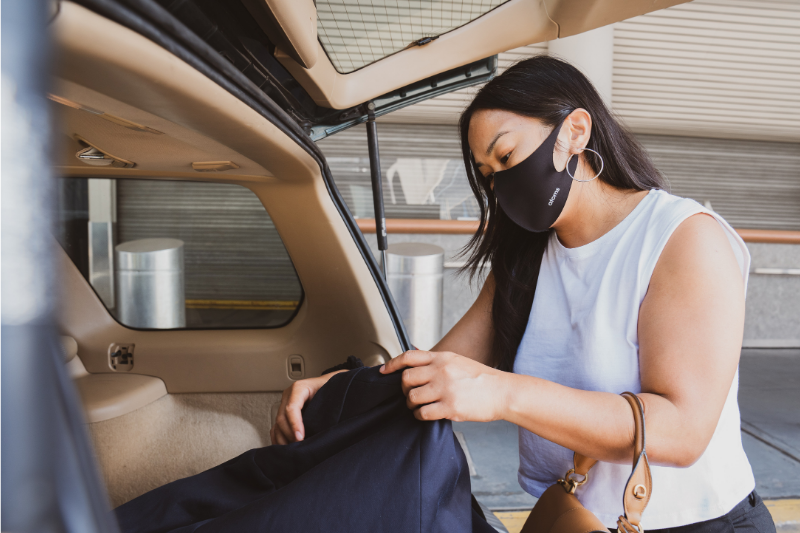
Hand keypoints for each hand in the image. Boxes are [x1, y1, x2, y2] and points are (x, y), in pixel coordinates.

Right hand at [270, 372, 341, 444]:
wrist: (331, 384)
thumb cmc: (332, 388)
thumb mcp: (331, 392)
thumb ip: (327, 405)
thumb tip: (326, 424)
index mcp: (300, 388)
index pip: (291, 407)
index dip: (294, 424)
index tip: (300, 437)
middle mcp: (289, 395)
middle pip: (282, 418)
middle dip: (290, 434)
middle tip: (300, 446)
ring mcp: (284, 404)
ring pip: (277, 425)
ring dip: (284, 439)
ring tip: (294, 449)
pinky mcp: (284, 413)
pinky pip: (276, 428)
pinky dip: (279, 438)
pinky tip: (286, 447)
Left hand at [380, 350, 507, 422]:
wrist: (502, 392)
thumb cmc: (481, 379)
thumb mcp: (458, 361)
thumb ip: (437, 362)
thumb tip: (416, 364)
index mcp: (442, 358)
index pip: (409, 357)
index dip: (392, 364)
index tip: (384, 371)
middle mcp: (441, 371)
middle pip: (406, 379)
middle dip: (404, 389)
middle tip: (410, 394)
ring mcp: (445, 389)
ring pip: (412, 397)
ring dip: (411, 404)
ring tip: (420, 406)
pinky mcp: (450, 407)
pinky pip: (422, 413)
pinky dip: (420, 415)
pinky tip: (427, 414)